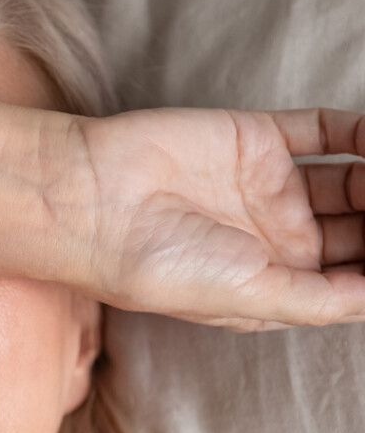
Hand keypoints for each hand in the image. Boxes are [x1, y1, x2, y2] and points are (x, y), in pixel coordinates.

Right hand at [73, 108, 364, 330]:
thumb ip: (324, 299)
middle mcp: (273, 240)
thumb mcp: (250, 300)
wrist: (94, 203)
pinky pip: (324, 133)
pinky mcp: (256, 139)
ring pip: (352, 182)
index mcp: (270, 286)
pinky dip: (362, 134)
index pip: (352, 281)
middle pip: (360, 231)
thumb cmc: (156, 267)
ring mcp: (266, 188)